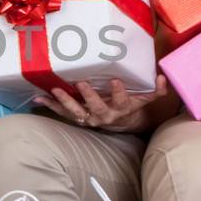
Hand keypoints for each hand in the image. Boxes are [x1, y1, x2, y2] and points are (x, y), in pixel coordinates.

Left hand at [32, 78, 165, 134]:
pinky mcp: (77, 116)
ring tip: (54, 89)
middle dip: (89, 96)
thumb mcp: (146, 99)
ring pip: (76, 111)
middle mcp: (104, 115)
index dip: (119, 93)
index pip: (122, 101)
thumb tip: (163, 77)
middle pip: (96, 108)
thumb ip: (156, 90)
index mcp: (121, 108)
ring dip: (64, 101)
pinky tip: (37, 98)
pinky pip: (62, 112)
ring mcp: (89, 117)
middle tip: (81, 83)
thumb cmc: (132, 105)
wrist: (120, 123)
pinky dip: (50, 105)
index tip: (117, 81)